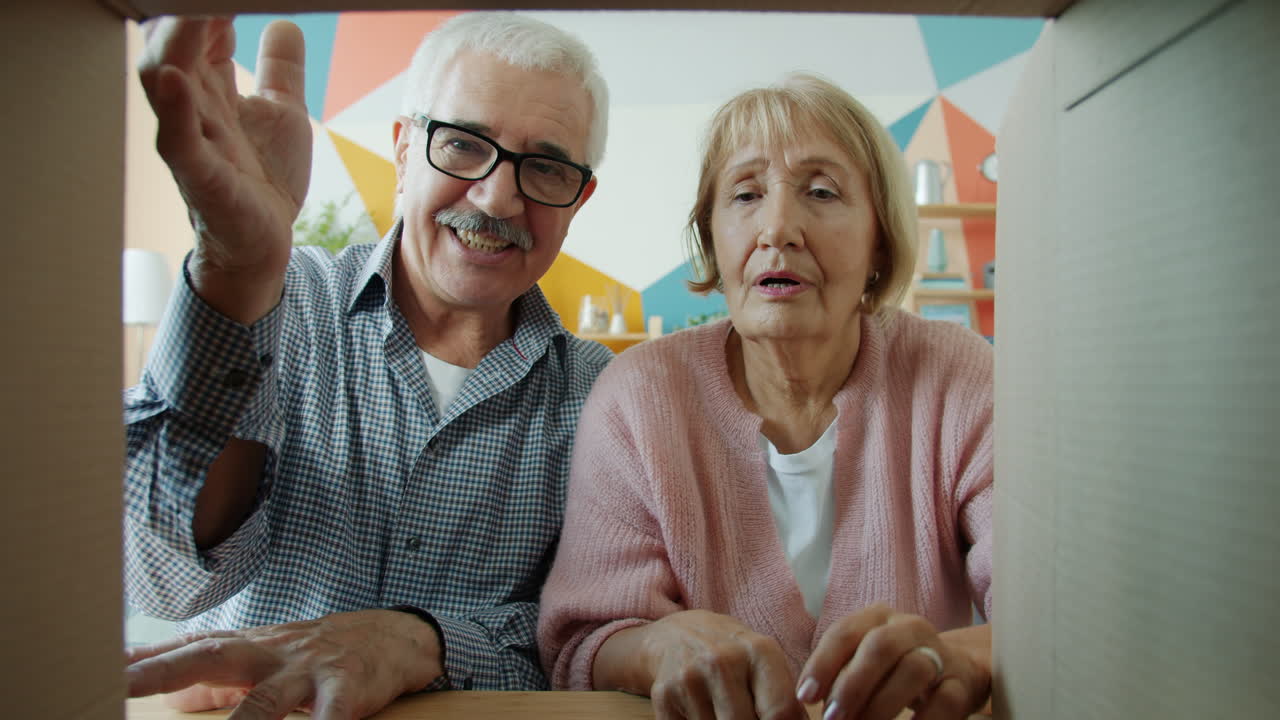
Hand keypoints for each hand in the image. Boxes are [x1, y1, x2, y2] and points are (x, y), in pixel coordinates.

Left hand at [125, 609, 443, 718]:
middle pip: (213, 655)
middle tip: (122, 683)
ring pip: (267, 700)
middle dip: (165, 670)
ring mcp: (309, 670)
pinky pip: (331, 715)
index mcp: (249, 649)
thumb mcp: (267, 659)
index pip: (187, 650)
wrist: (397, 636)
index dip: (143, 660)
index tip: (97, 668)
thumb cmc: (320, 654)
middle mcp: (273, 654)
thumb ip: (215, 677)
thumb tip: (163, 692)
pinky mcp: (348, 689)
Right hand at [137, 16, 311, 323]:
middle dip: (179, 13)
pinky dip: (175, 108)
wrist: (264, 243)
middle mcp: (192, 107)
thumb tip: (283, 20)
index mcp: (209, 87)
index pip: (198, 28)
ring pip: (164, 82)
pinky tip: (176, 77)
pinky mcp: (201, 178)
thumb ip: (279, 68)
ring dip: (174, 41)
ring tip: (195, 10)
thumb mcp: (282, 113)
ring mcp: (192, 141)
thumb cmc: (264, 178)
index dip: (205, 4)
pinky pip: (178, 141)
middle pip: (171, 44)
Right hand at [599, 609, 806, 719]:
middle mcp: (722, 661)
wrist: (677, 634)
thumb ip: (785, 699)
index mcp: (758, 650)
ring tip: (724, 710)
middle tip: (747, 714)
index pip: (780, 711)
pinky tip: (703, 712)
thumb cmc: (733, 655)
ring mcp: (689, 678)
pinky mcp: (663, 694)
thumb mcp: (765, 663)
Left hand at [796, 605, 989, 719]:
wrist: (959, 670)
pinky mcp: (963, 682)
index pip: (845, 633)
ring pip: (914, 669)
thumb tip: (805, 701)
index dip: (822, 664)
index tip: (805, 697)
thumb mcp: (865, 662)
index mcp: (877, 619)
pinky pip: (946, 700)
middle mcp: (909, 628)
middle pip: (880, 646)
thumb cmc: (894, 669)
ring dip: (883, 704)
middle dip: (853, 685)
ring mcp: (940, 653)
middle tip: (833, 719)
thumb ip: (839, 674)